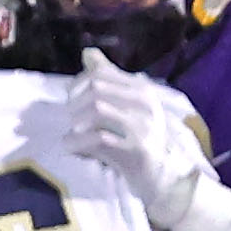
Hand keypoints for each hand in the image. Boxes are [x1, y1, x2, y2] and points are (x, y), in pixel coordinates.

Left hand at [64, 46, 213, 228]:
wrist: (161, 177)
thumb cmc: (137, 140)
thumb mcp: (126, 107)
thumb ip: (108, 80)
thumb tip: (88, 53)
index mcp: (141, 90)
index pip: (101, 74)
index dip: (78, 84)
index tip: (70, 100)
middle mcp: (145, 104)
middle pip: (97, 90)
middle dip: (75, 104)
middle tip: (69, 120)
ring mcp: (143, 127)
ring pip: (97, 110)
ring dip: (75, 123)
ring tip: (71, 134)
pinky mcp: (136, 150)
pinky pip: (99, 139)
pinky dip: (78, 142)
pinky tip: (72, 147)